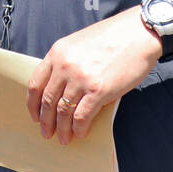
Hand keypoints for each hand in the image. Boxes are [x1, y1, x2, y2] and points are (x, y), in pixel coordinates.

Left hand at [27, 6, 161, 145]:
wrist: (139, 33)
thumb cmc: (113, 37)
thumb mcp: (80, 44)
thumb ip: (67, 63)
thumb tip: (63, 90)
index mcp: (58, 52)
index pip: (36, 83)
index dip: (33, 104)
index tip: (35, 115)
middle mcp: (65, 66)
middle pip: (48, 100)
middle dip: (46, 121)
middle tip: (47, 132)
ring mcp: (81, 79)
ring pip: (63, 111)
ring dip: (62, 129)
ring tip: (63, 138)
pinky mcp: (98, 90)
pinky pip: (82, 116)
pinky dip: (79, 128)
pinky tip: (80, 134)